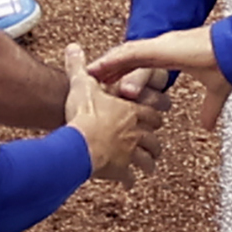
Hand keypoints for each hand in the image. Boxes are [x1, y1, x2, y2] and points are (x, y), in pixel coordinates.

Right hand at [63, 42, 165, 181]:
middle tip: (156, 143)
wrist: (78, 143)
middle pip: (154, 137)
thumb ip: (79, 66)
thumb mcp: (81, 85)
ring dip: (149, 162)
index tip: (158, 115)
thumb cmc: (83, 114)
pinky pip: (129, 177)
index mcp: (131, 111)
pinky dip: (130, 181)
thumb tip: (73, 48)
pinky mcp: (120, 169)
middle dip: (155, 140)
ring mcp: (130, 152)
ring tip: (149, 167)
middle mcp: (135, 132)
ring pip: (148, 158)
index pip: (152, 112)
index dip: (155, 113)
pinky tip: (129, 183)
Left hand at [88, 29, 222, 96]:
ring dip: (107, 65)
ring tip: (87, 74)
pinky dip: (114, 60)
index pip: (141, 65)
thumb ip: (209, 109)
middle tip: (90, 80)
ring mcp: (160, 46)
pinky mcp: (161, 47)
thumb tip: (207, 127)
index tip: (110, 85)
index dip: (125, 74)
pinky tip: (99, 66)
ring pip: (126, 56)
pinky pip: (131, 53)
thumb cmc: (228, 64)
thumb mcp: (214, 92)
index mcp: (171, 57)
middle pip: (128, 59)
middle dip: (110, 70)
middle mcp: (162, 49)